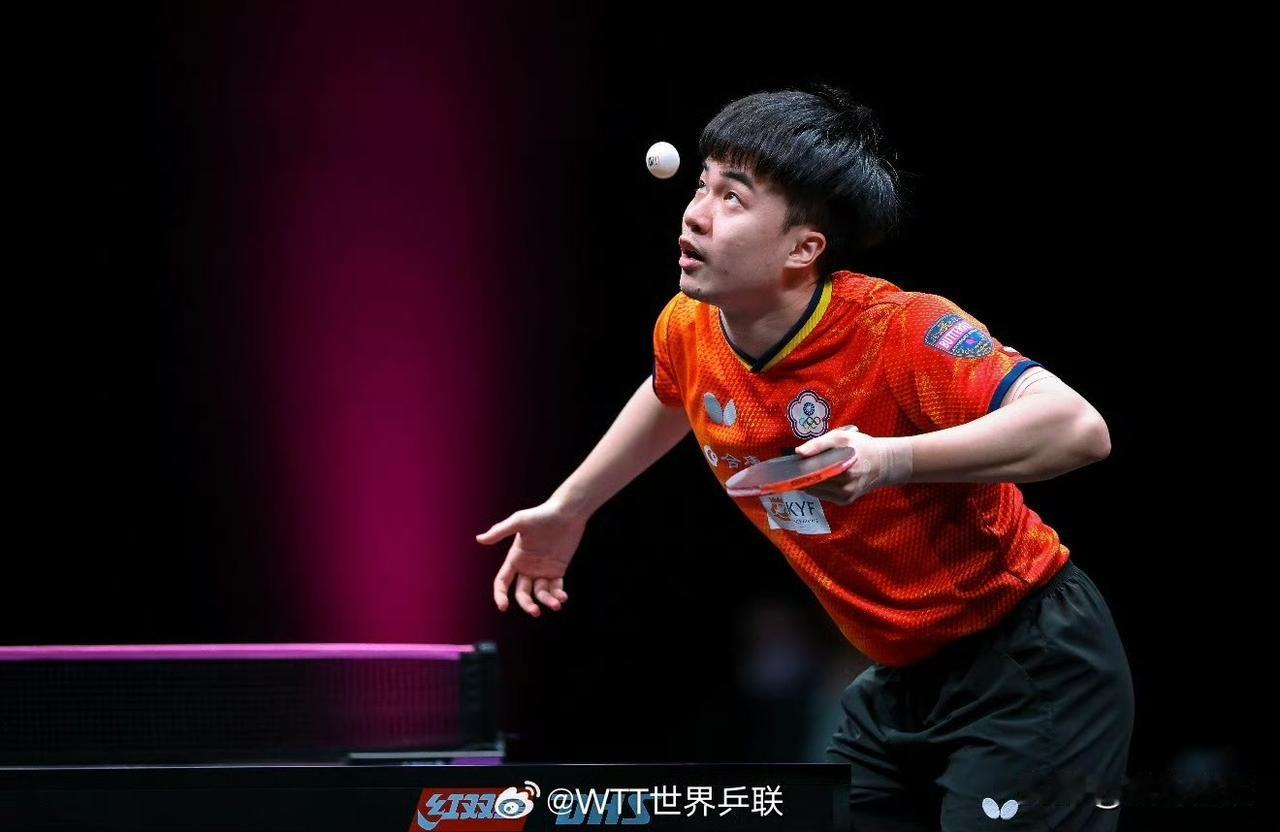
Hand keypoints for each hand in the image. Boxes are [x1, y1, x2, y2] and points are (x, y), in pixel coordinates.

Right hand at [476, 498, 584, 615]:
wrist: (567, 513)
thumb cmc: (542, 514)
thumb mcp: (519, 521)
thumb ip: (500, 531)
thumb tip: (479, 539)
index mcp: (514, 558)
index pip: (502, 581)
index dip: (500, 595)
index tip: (503, 607)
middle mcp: (526, 567)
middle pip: (522, 593)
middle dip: (527, 604)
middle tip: (535, 611)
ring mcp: (542, 570)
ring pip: (540, 594)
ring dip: (546, 601)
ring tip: (556, 604)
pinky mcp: (557, 570)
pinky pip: (555, 588)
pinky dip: (558, 595)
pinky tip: (563, 597)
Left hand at [794, 425, 912, 505]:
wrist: (884, 463)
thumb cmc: (861, 447)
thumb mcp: (842, 437)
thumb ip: (819, 444)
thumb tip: (799, 452)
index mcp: (844, 469)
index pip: (812, 474)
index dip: (798, 471)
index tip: (789, 467)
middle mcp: (845, 487)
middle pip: (812, 484)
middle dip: (802, 476)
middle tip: (795, 468)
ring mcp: (845, 496)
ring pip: (816, 491)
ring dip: (808, 483)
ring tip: (806, 472)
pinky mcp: (845, 501)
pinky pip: (824, 496)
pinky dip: (818, 487)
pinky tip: (819, 478)